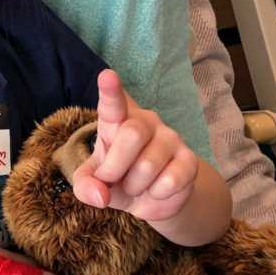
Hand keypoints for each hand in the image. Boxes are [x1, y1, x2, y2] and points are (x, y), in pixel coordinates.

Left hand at [72, 69, 198, 221]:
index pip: (113, 102)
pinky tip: (157, 190)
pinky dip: (156, 194)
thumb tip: (100, 195)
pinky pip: (169, 181)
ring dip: (135, 185)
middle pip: (132, 134)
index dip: (111, 90)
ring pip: (148, 164)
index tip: (107, 76)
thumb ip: (86, 187)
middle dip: (115, 167)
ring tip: (135, 185)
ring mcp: (170, 138)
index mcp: (115, 120)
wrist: (150, 198)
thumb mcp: (92, 184)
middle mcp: (144, 121)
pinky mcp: (189, 160)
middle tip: (111, 179)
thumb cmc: (115, 180)